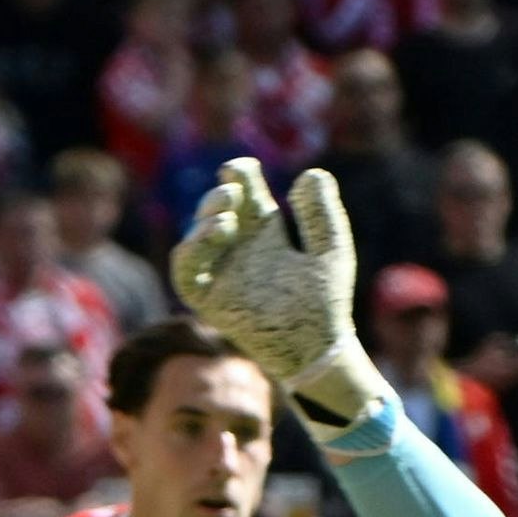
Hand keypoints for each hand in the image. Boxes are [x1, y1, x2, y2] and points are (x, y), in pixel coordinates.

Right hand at [171, 158, 380, 412]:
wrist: (319, 348)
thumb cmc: (326, 302)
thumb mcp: (331, 251)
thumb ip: (322, 215)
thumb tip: (311, 173)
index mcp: (265, 231)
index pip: (246, 192)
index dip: (240, 175)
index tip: (245, 168)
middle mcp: (239, 246)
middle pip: (218, 209)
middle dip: (220, 195)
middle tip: (233, 191)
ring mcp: (221, 270)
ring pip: (198, 234)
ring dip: (206, 218)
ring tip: (226, 215)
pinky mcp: (208, 296)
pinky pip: (186, 269)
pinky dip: (192, 249)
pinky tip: (214, 234)